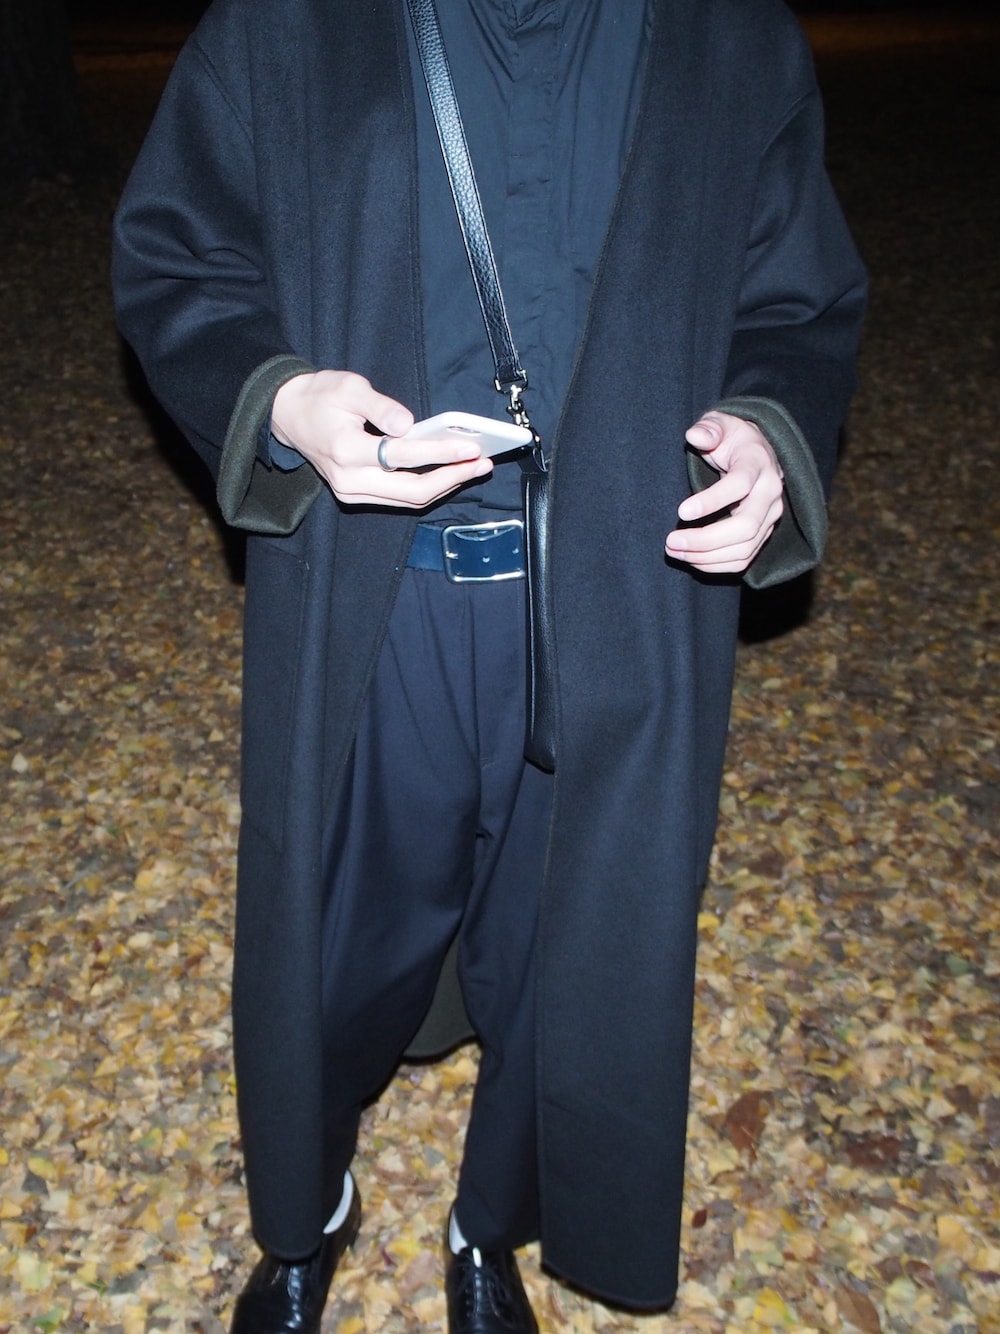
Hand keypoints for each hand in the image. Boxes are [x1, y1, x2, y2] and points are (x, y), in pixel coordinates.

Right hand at [270, 370, 493, 507]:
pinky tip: (449, 475)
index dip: (441, 453)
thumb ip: (380, 405)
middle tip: (481, 464)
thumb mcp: (349, 387)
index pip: (403, 456)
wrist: (288, 416)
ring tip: (473, 469)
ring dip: (444, 487)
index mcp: (346, 449)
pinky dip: (427, 489)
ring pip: (408, 500)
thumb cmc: (320, 397)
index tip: (470, 447)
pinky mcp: (355, 496)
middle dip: (452, 478)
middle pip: (412, 491)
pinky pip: (399, 499)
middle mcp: (349, 479)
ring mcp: (351, 492)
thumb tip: (409, 424)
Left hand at [665, 411, 783, 573]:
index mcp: (758, 463)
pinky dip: (715, 565)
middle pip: (745, 527)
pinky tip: (691, 559)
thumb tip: (694, 436)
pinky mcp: (763, 534)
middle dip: (705, 539)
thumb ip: (708, 428)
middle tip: (671, 541)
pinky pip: (743, 560)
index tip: (681, 511)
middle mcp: (770, 493)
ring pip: (744, 548)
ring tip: (674, 550)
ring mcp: (770, 517)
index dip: (711, 501)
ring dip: (706, 556)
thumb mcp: (721, 424)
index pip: (740, 485)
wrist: (757, 453)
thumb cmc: (732, 439)